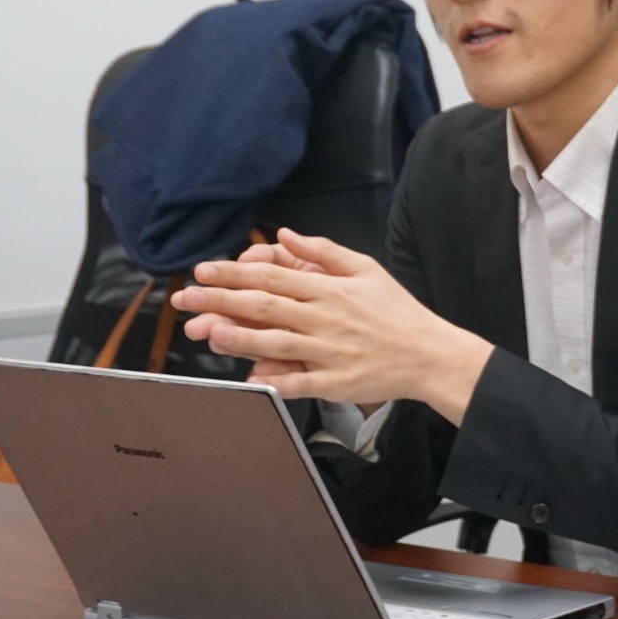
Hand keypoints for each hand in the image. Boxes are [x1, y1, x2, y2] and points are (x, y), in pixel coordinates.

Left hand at [171, 227, 492, 423]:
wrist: (430, 353)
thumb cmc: (397, 312)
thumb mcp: (366, 269)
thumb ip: (323, 251)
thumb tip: (285, 235)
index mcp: (330, 289)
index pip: (272, 275)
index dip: (234, 272)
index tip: (204, 271)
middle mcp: (325, 318)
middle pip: (265, 305)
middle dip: (221, 300)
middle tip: (187, 297)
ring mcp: (329, 351)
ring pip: (276, 342)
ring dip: (240, 337)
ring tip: (208, 331)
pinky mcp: (336, 382)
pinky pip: (300, 383)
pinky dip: (275, 381)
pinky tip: (249, 380)